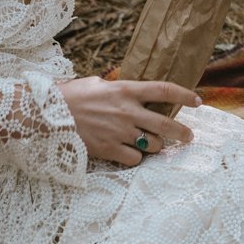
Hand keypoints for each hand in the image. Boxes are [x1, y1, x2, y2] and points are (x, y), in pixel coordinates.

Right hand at [56, 77, 198, 166]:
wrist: (47, 114)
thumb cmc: (70, 96)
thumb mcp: (98, 85)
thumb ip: (119, 90)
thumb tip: (132, 94)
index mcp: (126, 90)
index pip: (164, 90)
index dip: (184, 95)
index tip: (197, 101)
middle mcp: (127, 111)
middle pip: (166, 124)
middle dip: (182, 132)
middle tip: (189, 137)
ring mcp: (119, 132)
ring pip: (152, 145)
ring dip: (156, 146)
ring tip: (154, 145)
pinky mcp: (109, 149)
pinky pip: (134, 159)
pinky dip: (135, 158)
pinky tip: (130, 154)